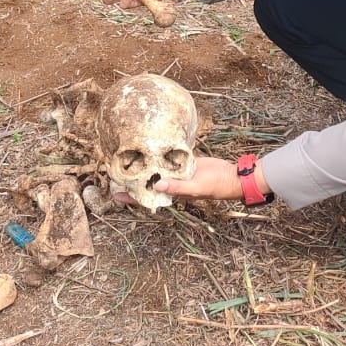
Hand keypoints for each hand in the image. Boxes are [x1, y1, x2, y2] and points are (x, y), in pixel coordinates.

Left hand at [121, 156, 241, 202]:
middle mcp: (172, 184)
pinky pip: (169, 159)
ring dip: (145, 167)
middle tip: (116, 173)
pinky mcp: (183, 162)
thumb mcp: (195, 187)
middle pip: (148, 183)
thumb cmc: (214, 186)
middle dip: (134, 180)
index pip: (148, 197)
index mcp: (172, 193)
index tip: (115, 195)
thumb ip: (177, 187)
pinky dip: (160, 155)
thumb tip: (157, 186)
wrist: (229, 175)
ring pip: (157, 170)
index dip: (132, 197)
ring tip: (128, 160)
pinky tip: (151, 148)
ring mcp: (177, 173)